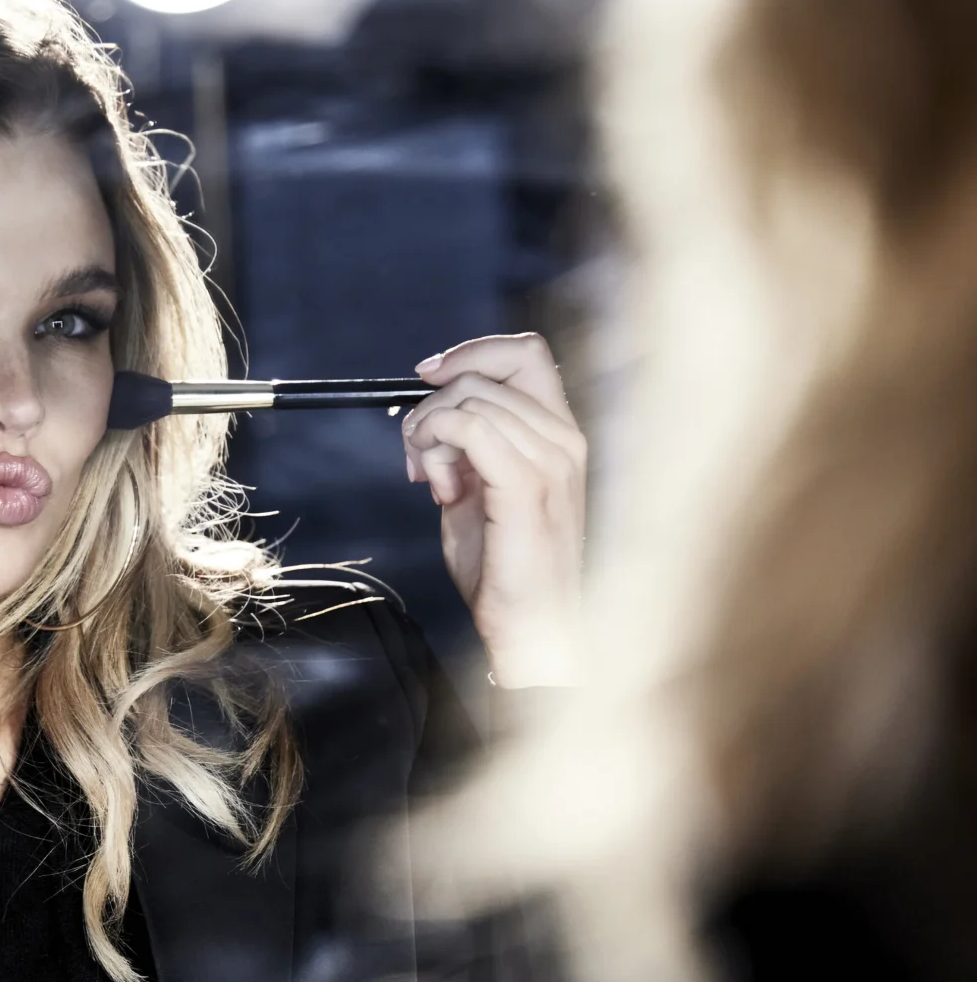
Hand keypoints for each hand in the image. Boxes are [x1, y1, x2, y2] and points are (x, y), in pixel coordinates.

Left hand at [402, 332, 584, 687]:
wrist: (531, 627)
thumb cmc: (506, 570)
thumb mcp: (481, 492)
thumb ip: (468, 449)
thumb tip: (433, 419)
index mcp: (560, 435)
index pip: (526, 353)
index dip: (471, 353)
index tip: (426, 379)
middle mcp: (564, 439)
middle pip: (485, 374)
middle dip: (432, 407)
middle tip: (416, 456)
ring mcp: (552, 460)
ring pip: (468, 400)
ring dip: (428, 434)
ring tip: (431, 482)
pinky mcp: (528, 484)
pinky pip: (468, 427)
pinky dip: (436, 445)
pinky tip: (438, 487)